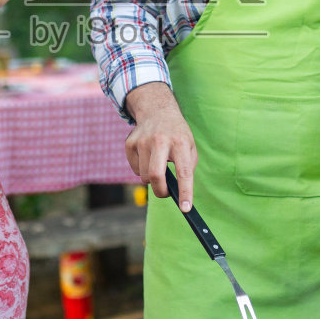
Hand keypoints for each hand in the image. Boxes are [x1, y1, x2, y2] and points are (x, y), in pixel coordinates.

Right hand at [124, 82, 196, 209]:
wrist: (156, 110)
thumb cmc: (177, 134)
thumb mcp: (189, 146)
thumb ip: (186, 167)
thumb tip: (178, 191)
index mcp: (180, 142)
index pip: (184, 172)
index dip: (185, 192)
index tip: (185, 208)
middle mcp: (160, 140)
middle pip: (155, 176)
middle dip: (160, 191)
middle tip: (165, 192)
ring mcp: (142, 141)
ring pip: (145, 176)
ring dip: (152, 178)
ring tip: (157, 164)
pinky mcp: (130, 143)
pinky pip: (136, 169)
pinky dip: (142, 169)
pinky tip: (147, 156)